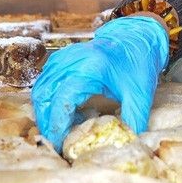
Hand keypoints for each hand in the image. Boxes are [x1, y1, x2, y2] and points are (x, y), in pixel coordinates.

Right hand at [31, 16, 168, 149]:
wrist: (136, 38)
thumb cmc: (138, 63)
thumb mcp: (140, 94)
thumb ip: (135, 119)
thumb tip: (128, 143)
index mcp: (90, 67)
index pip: (63, 99)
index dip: (57, 124)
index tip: (59, 144)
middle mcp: (72, 61)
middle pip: (45, 95)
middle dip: (47, 122)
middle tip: (56, 143)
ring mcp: (64, 58)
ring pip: (40, 89)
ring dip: (45, 112)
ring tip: (60, 131)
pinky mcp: (61, 59)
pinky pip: (45, 82)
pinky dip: (48, 100)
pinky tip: (64, 113)